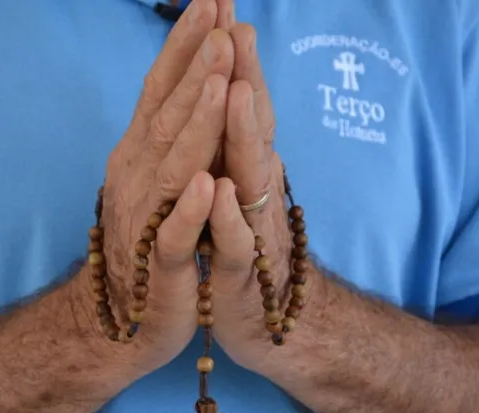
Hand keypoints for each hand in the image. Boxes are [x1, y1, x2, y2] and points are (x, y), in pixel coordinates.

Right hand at [80, 0, 235, 375]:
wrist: (130, 314)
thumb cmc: (153, 236)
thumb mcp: (161, 176)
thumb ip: (175, 133)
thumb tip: (199, 78)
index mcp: (143, 153)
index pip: (162, 90)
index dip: (185, 47)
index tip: (210, 1)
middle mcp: (139, 176)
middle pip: (168, 116)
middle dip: (196, 68)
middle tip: (218, 19)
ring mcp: (149, 218)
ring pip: (174, 166)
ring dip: (197, 124)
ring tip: (219, 81)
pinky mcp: (164, 265)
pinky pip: (176, 236)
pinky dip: (190, 211)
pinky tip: (206, 185)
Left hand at [207, 24, 300, 371]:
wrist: (258, 316)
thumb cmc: (237, 243)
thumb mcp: (231, 186)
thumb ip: (230, 141)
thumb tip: (224, 86)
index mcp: (241, 165)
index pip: (236, 104)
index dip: (229, 58)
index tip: (220, 7)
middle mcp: (252, 188)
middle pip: (250, 128)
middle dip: (242, 77)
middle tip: (236, 27)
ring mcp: (250, 228)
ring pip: (249, 178)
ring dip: (244, 136)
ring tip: (238, 94)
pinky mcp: (240, 272)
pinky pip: (233, 243)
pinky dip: (227, 217)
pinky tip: (221, 192)